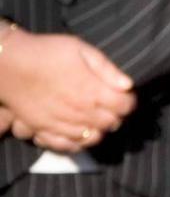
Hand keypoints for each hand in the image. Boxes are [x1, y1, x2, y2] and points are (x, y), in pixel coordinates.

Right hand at [0, 30, 136, 152]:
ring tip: (100, 117)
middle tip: (115, 105)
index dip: (130, 102)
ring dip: (101, 129)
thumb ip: (106, 69)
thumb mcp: (81, 49)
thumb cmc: (48, 52)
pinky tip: (82, 132)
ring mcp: (61, 124)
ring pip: (92, 138)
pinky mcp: (44, 131)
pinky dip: (79, 143)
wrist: (11, 65)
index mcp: (91, 90)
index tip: (128, 96)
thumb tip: (128, 85)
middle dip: (118, 115)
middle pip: (110, 124)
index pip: (123, 107)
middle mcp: (78, 112)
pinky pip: (67, 147)